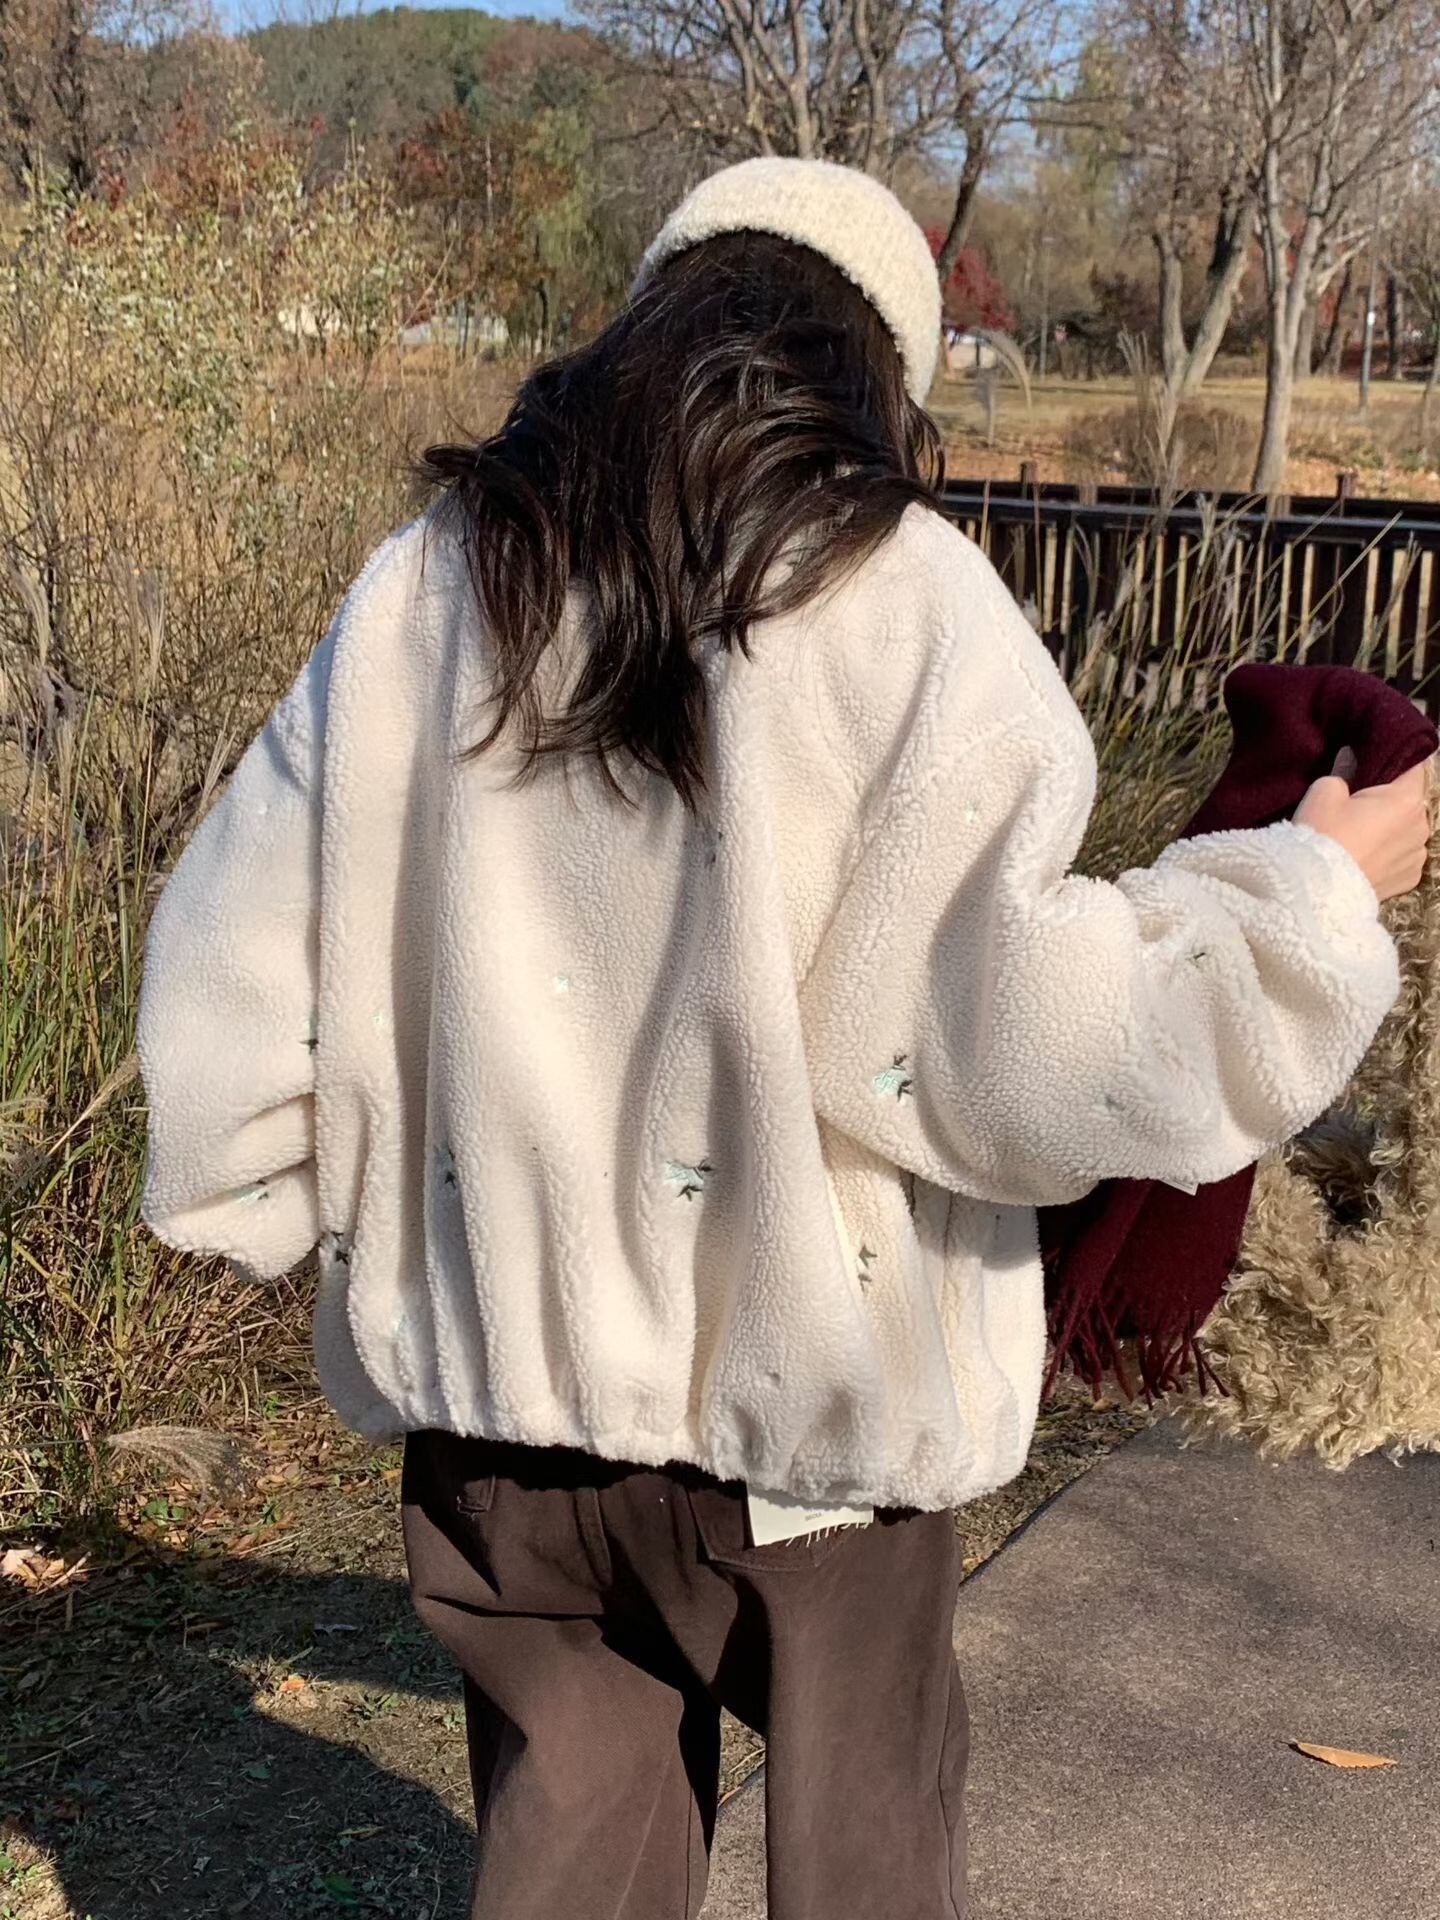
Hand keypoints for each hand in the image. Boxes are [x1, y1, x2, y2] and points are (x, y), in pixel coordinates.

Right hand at [1293, 750, 1432, 901]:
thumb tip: (1351, 759)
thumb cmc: (1323, 835)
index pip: (1414, 767)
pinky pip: (1404, 858)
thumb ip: (1344, 771)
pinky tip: (1367, 858)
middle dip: (1390, 801)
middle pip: (1410, 802)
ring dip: (1392, 830)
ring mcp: (1418, 857)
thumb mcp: (1324, 790)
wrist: (1317, 891)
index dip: (1393, 764)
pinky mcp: (1410, 880)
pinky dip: (1390, 855)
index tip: (1372, 769)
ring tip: (1362, 838)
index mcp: (1407, 799)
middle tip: (1358, 807)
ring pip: (1408, 832)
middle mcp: (1422, 826)